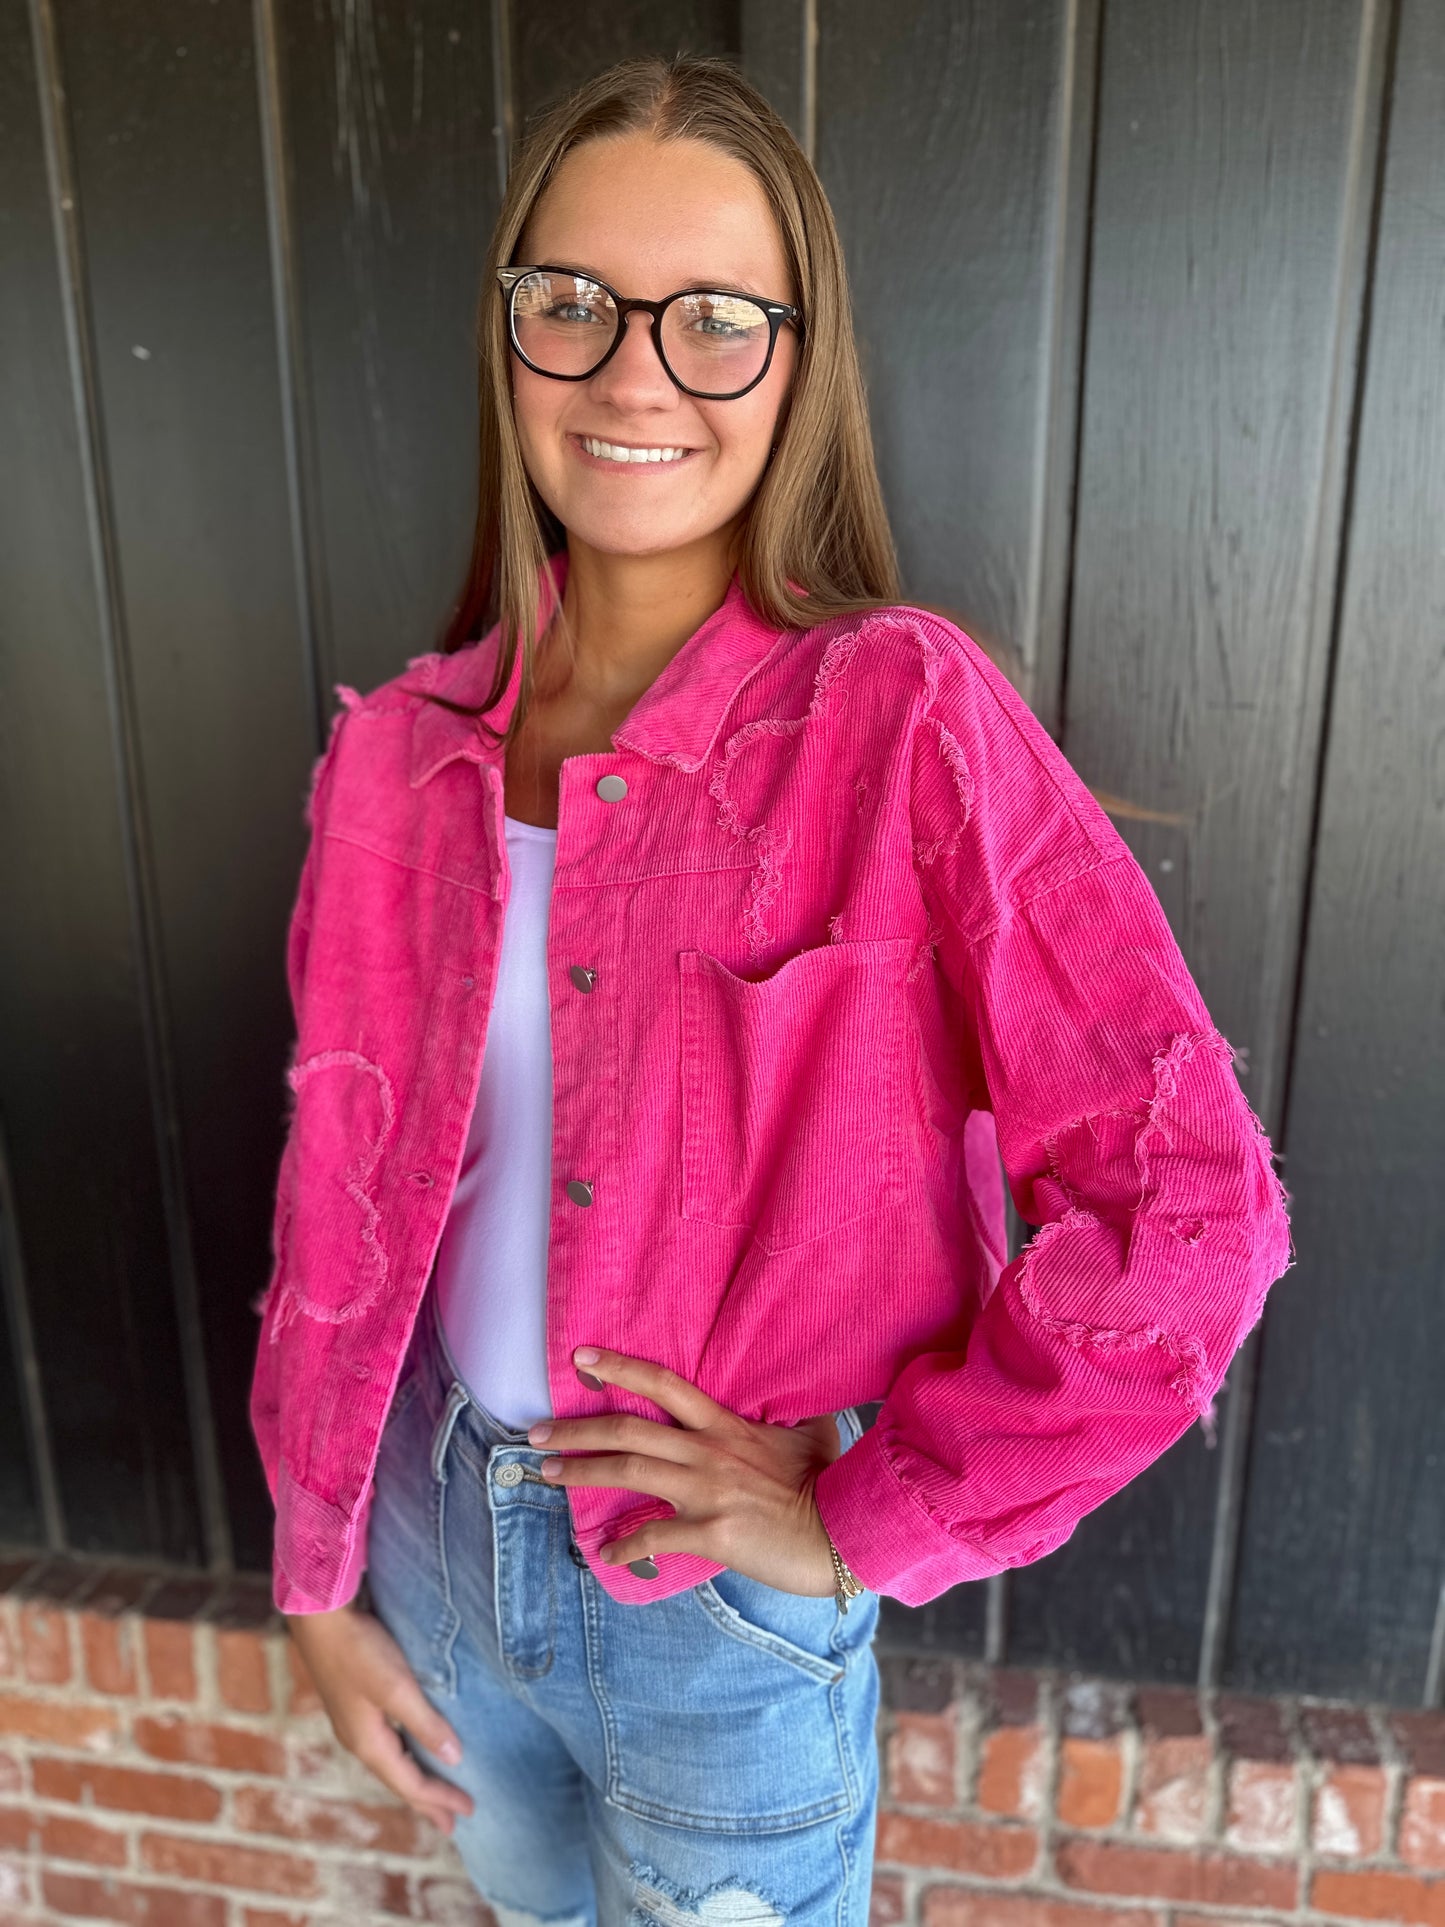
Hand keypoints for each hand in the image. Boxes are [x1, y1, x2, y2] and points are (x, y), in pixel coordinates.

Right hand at [284, 1606, 475, 1835]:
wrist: (318, 1616)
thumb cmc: (359, 1649)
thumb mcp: (397, 1687)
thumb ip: (425, 1724)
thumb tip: (454, 1759)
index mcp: (368, 1743)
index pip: (411, 1784)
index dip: (440, 1799)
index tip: (469, 1810)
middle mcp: (357, 1740)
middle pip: (398, 1780)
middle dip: (426, 1801)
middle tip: (451, 1823)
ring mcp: (352, 1722)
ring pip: (390, 1762)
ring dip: (414, 1780)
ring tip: (433, 1793)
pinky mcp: (352, 1703)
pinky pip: (384, 1744)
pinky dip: (403, 1756)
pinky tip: (409, 1749)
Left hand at [527, 1346, 842, 1594]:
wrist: (846, 1530)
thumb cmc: (832, 1480)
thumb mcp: (809, 1432)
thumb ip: (782, 1416)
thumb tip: (782, 1401)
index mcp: (727, 1426)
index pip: (664, 1385)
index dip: (620, 1368)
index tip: (580, 1358)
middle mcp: (708, 1452)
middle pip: (629, 1431)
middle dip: (576, 1429)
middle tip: (535, 1432)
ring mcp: (707, 1492)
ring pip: (630, 1473)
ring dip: (582, 1473)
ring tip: (548, 1473)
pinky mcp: (712, 1533)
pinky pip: (656, 1536)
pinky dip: (624, 1546)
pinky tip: (603, 1553)